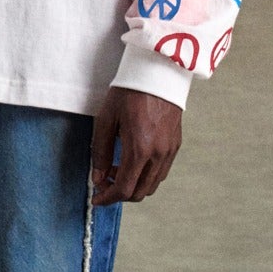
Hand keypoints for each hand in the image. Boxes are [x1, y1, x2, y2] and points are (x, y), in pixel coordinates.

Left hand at [90, 85, 183, 204]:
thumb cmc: (129, 92)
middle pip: (139, 192)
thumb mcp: (106, 119)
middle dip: (119, 195)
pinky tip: (134, 163)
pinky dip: (146, 177)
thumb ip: (100, 152)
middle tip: (104, 184)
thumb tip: (98, 178)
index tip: (97, 199)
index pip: (124, 189)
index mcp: (139, 149)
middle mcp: (158, 154)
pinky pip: (161, 172)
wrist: (158, 73)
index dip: (108, 198)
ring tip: (118, 170)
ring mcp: (169, 151)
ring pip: (152, 185)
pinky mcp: (175, 145)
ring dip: (133, 186)